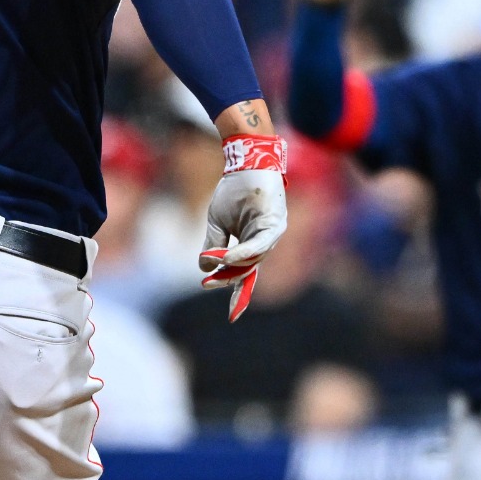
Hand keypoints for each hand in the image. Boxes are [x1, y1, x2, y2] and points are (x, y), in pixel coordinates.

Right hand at [199, 135, 287, 320]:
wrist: (245, 162)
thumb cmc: (233, 190)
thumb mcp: (216, 221)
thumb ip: (213, 245)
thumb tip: (205, 267)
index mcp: (253, 242)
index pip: (245, 274)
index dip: (237, 295)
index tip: (232, 318)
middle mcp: (266, 241)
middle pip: (248, 270)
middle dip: (229, 283)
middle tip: (207, 286)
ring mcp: (272, 234)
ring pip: (253, 260)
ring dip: (232, 268)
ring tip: (212, 275)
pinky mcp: (275, 224)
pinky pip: (259, 245)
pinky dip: (243, 254)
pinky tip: (229, 259)